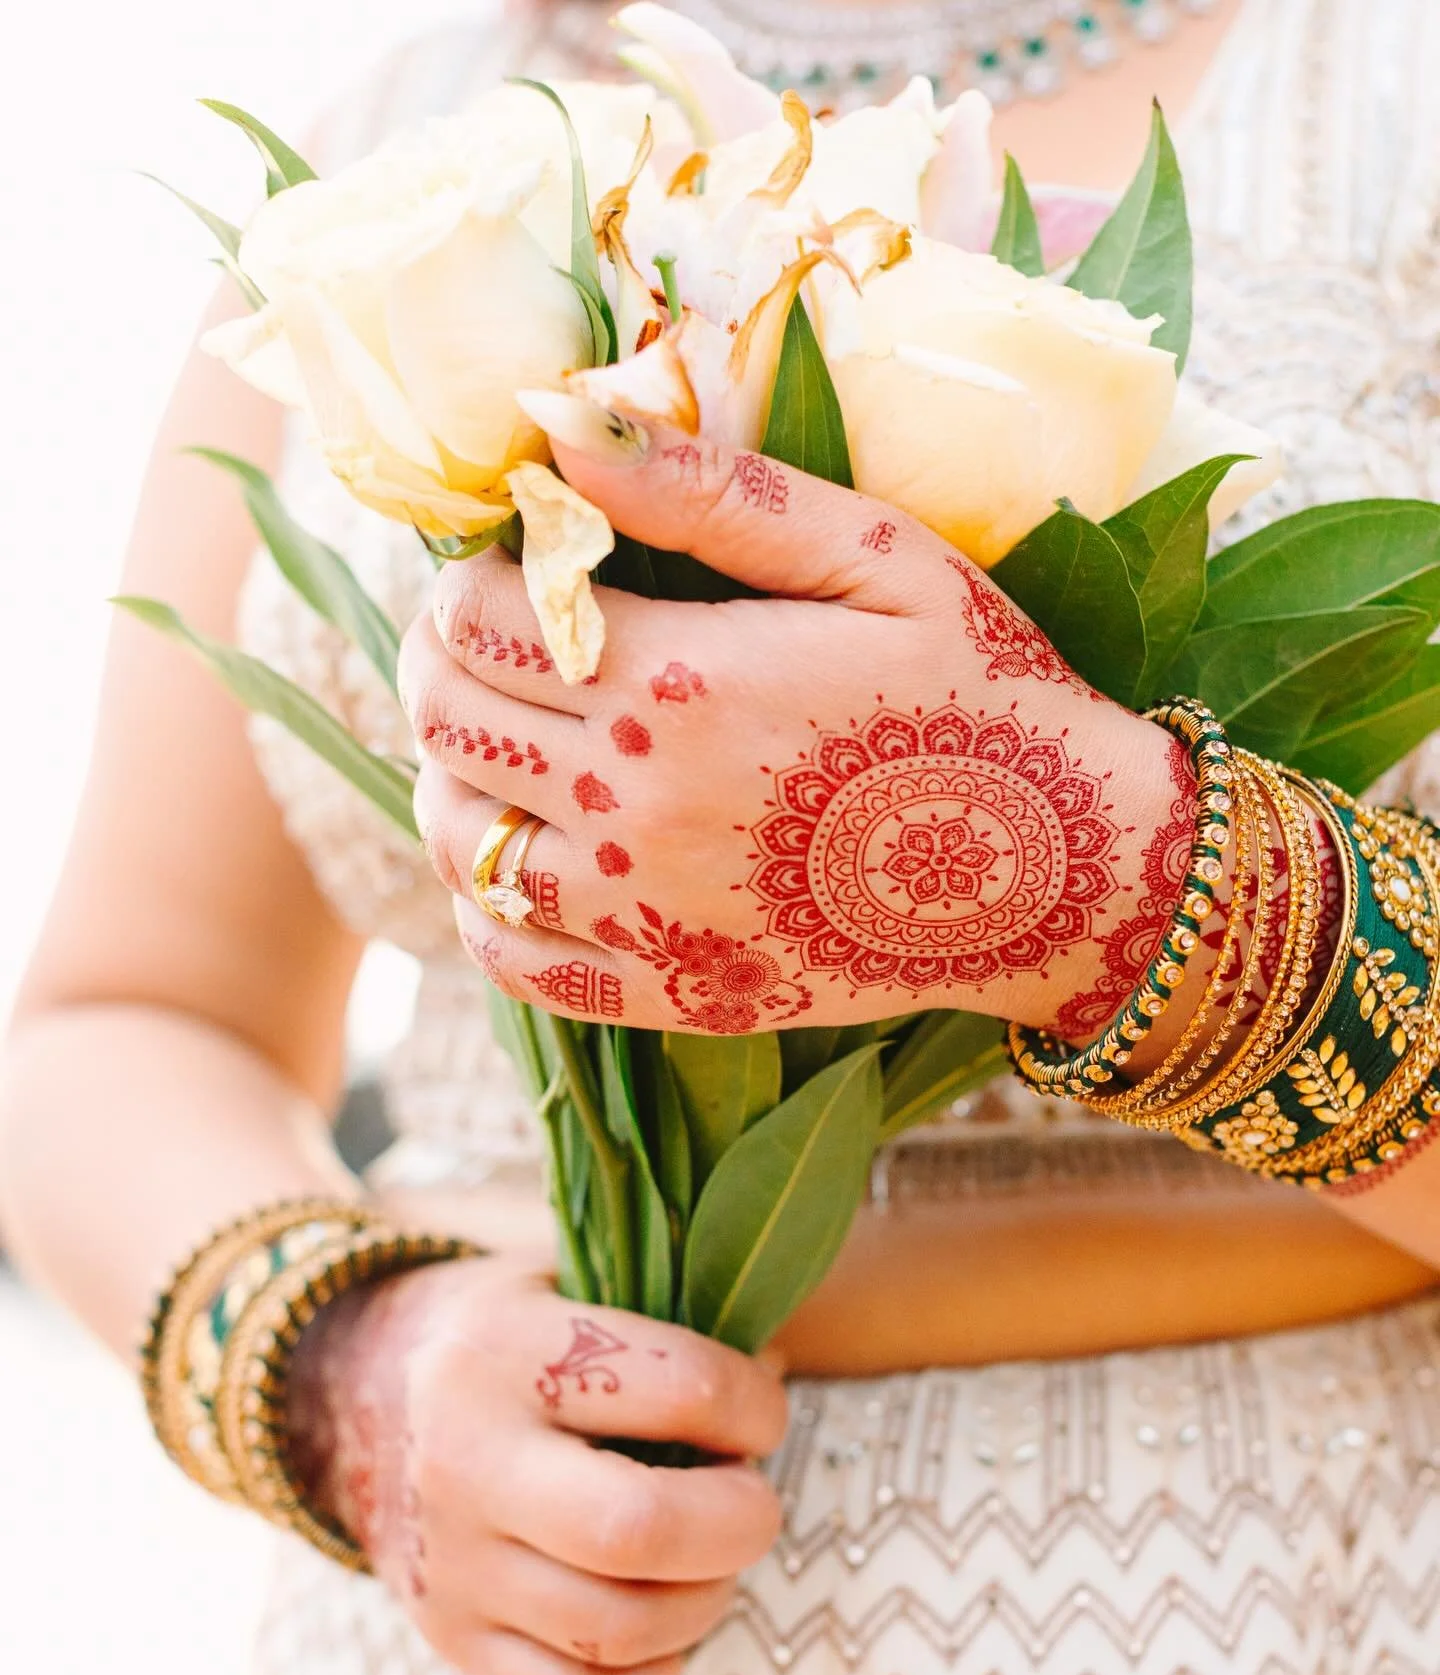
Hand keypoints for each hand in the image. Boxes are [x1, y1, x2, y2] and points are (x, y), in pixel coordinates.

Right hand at [285, 1250, 786, 1674]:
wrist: (345, 1390)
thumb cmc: (502, 1330)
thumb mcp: (563, 1276)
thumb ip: (664, 1313)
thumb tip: (775, 1373)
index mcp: (506, 1348)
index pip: (679, 1387)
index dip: (754, 1405)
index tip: (758, 1410)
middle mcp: (465, 1457)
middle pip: (637, 1530)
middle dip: (739, 1522)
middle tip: (754, 1502)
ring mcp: (452, 1560)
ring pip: (616, 1628)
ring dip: (705, 1600)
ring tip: (711, 1559)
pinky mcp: (449, 1637)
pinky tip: (668, 1630)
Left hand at [401, 416, 1192, 1037]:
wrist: (1065, 875)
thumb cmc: (982, 694)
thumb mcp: (875, 556)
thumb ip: (711, 492)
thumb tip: (560, 422)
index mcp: (674, 682)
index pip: (475, 616)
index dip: (470, 577)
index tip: (518, 566)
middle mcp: (633, 806)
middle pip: (445, 718)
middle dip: (442, 659)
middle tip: (495, 640)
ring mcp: (643, 914)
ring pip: (459, 838)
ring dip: (452, 775)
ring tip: (503, 742)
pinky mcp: (670, 993)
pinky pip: (512, 958)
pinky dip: (483, 906)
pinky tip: (520, 863)